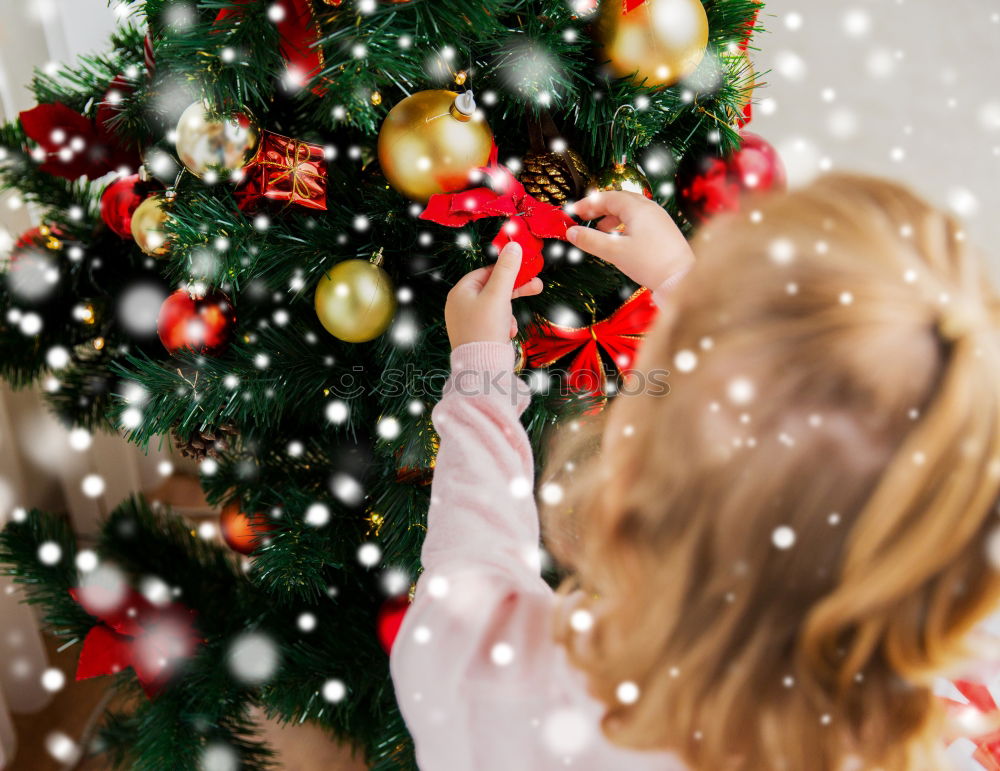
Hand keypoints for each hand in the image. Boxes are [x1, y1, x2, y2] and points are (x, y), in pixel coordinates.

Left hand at [445, 242, 543, 348]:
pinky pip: (494, 322)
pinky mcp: (476, 334)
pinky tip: (507, 334)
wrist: (482, 366)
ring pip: (496, 306)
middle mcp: (460, 305)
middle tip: (537, 286)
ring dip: (509, 313)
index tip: (525, 270)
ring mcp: (467, 321)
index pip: (486, 272)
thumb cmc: (486, 328)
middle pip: (492, 289)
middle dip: (514, 290)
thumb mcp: (499, 294)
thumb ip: (507, 269)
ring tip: (511, 325)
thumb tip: (513, 244)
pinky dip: (503, 325)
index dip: (506, 270)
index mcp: (460, 292)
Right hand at [567, 190, 693, 288]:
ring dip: (612, 216)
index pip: (608, 197)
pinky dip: (625, 224)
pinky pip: (640, 220)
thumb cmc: (650, 263)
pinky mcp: (664, 230)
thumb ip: (590, 240)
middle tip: (584, 216)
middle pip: (620, 200)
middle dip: (600, 208)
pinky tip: (620, 238)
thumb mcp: (615, 252)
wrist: (681, 278)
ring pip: (631, 210)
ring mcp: (659, 218)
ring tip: (600, 229)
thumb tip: (571, 233)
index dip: (588, 203)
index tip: (574, 211)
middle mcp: (650, 208)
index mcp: (637, 208)